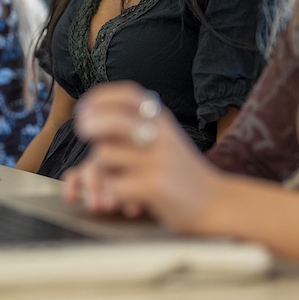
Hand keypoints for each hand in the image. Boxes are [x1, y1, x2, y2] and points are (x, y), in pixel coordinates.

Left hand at [63, 81, 220, 232]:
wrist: (216, 204)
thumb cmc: (178, 174)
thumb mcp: (160, 143)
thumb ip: (127, 136)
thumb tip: (82, 139)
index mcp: (160, 119)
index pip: (126, 94)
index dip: (100, 98)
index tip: (84, 109)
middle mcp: (160, 133)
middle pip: (110, 120)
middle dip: (89, 125)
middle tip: (83, 134)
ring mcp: (158, 158)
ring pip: (104, 155)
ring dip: (97, 174)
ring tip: (109, 188)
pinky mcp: (156, 184)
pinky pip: (114, 185)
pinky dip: (109, 196)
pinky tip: (122, 205)